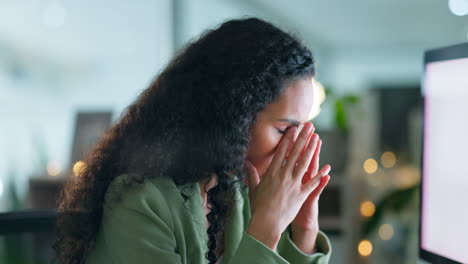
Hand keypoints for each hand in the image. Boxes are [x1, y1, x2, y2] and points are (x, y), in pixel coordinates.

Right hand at [244, 122, 323, 250]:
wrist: (266, 222)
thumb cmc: (258, 206)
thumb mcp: (254, 188)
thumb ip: (251, 174)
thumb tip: (245, 163)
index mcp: (272, 173)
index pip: (281, 152)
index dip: (288, 139)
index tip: (294, 128)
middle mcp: (284, 176)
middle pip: (295, 153)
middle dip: (303, 138)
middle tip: (310, 126)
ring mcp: (293, 185)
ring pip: (305, 164)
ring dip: (312, 150)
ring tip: (318, 139)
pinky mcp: (301, 195)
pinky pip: (312, 183)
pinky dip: (320, 175)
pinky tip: (327, 167)